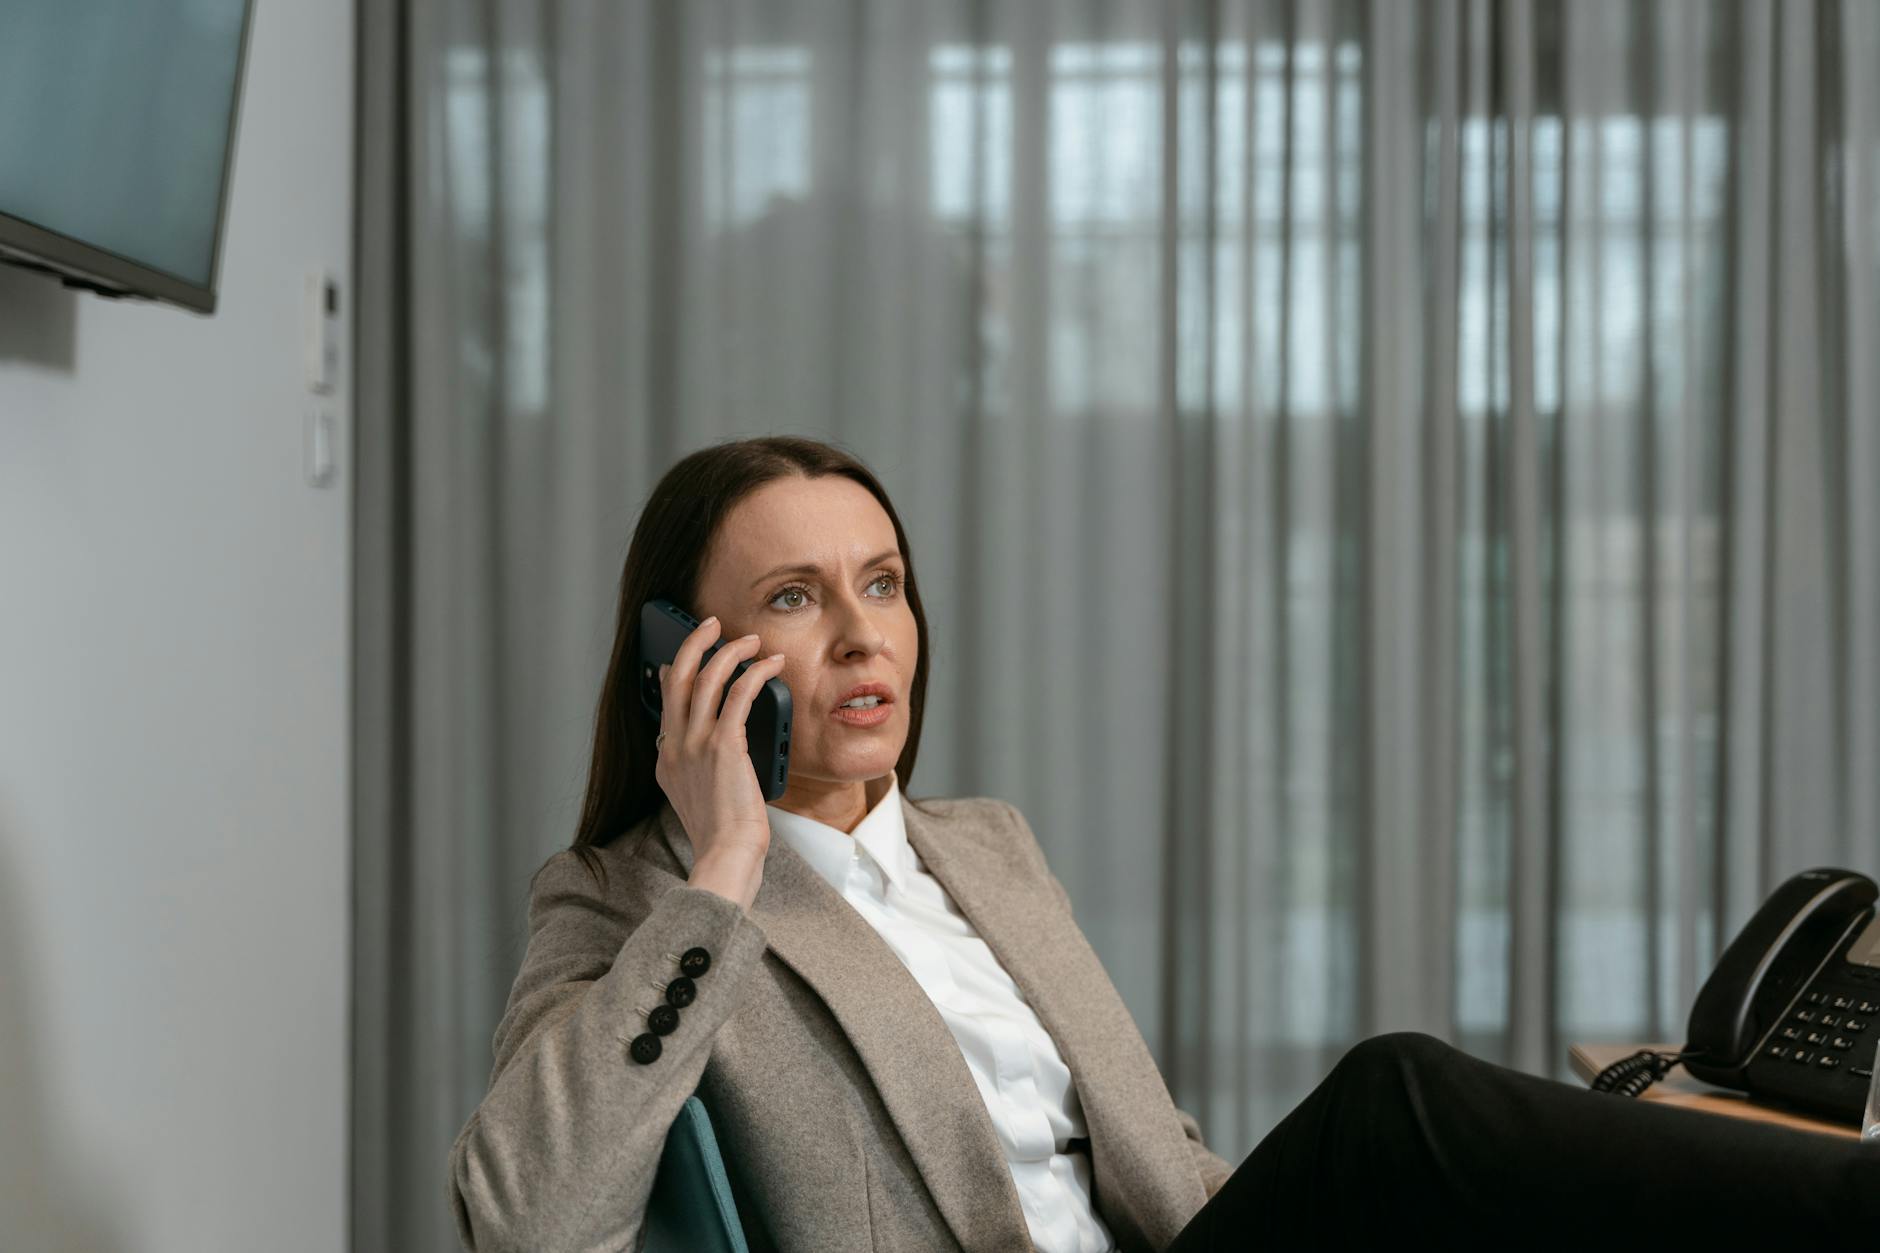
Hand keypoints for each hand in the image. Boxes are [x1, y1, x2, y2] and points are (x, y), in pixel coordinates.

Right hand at [653, 615, 785, 881]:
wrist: (726, 856)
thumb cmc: (723, 836)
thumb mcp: (696, 798)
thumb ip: (695, 767)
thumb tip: (705, 743)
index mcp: (667, 758)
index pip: (666, 700)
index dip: (674, 671)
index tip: (682, 656)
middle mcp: (675, 745)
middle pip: (678, 676)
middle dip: (694, 642)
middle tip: (712, 624)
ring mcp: (695, 744)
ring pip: (707, 677)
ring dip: (731, 651)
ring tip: (751, 640)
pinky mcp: (723, 746)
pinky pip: (738, 694)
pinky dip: (756, 672)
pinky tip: (771, 664)